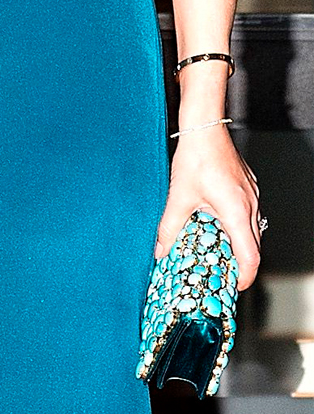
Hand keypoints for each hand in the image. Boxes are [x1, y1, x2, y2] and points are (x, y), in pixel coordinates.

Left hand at [156, 124, 261, 287]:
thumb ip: (169, 227)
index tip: (233, 286)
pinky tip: (217, 222)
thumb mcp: (179, 196)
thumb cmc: (194, 157)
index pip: (250, 256)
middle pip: (253, 245)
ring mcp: (252, 194)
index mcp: (236, 212)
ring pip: (252, 228)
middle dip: (240, 262)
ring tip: (217, 249)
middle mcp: (250, 205)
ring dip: (238, 242)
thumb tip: (160, 250)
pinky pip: (248, 213)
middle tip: (222, 273)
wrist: (204, 126)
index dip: (244, 276)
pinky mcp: (248, 186)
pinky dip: (237, 224)